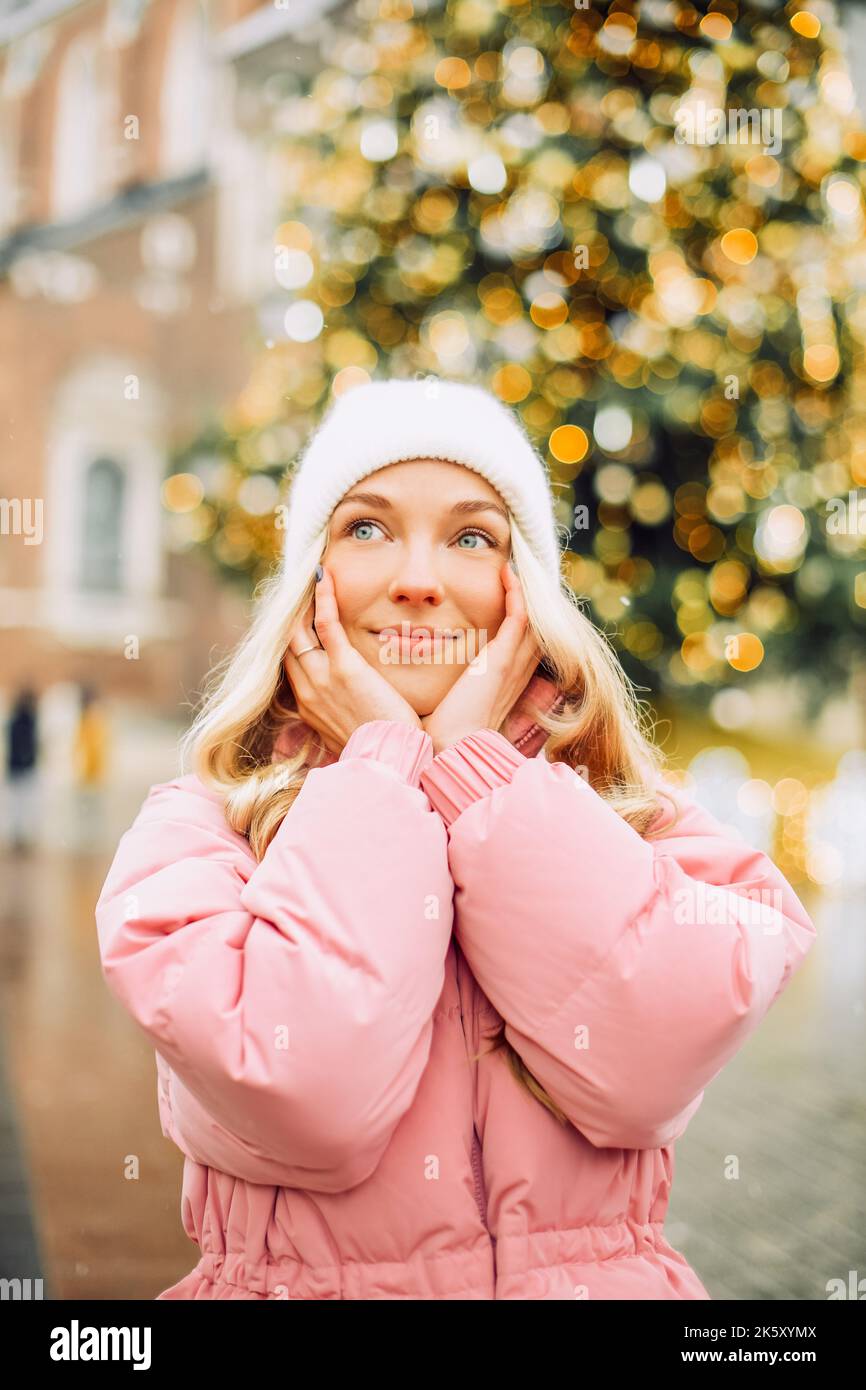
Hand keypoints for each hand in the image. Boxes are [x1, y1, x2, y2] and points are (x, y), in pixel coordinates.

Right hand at [284, 565, 422, 755]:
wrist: (390, 762)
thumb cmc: (379, 751)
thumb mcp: (350, 738)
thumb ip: (343, 720)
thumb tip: (350, 714)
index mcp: (308, 708)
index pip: (291, 664)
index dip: (292, 638)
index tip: (297, 617)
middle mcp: (307, 690)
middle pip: (287, 642)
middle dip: (291, 614)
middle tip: (299, 588)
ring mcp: (321, 679)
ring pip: (299, 630)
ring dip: (303, 601)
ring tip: (310, 575)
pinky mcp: (344, 669)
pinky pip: (326, 626)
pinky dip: (323, 599)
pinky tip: (324, 576)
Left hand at [421, 562, 542, 754]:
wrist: (447, 751)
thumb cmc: (441, 737)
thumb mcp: (446, 708)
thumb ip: (441, 692)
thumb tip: (418, 683)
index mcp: (502, 685)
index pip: (521, 646)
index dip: (520, 620)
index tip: (506, 597)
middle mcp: (513, 674)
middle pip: (534, 630)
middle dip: (530, 602)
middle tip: (516, 576)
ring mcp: (510, 666)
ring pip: (532, 620)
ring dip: (525, 592)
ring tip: (512, 568)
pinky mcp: (501, 662)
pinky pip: (518, 618)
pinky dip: (516, 594)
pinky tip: (507, 573)